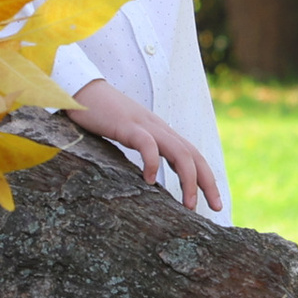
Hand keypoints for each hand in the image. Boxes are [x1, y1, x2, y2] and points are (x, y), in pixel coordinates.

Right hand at [70, 82, 223, 213]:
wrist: (81, 90)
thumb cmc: (102, 115)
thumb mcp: (129, 134)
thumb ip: (143, 148)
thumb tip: (149, 174)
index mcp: (160, 132)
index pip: (192, 155)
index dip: (206, 178)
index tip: (213, 201)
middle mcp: (159, 128)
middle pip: (193, 155)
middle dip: (207, 182)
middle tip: (216, 207)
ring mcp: (145, 126)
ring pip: (179, 152)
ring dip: (188, 179)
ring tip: (188, 204)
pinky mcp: (127, 125)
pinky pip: (147, 144)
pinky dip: (152, 162)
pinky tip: (148, 180)